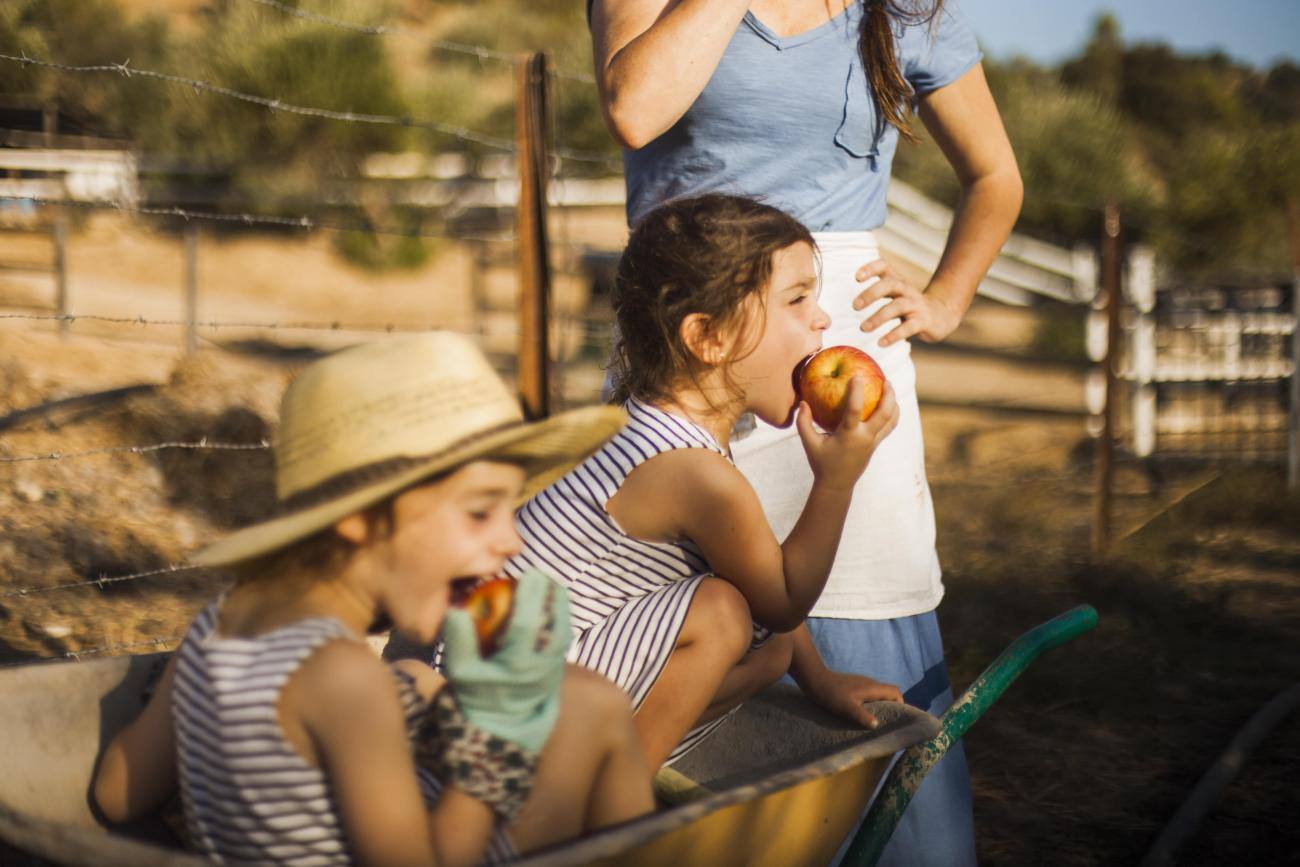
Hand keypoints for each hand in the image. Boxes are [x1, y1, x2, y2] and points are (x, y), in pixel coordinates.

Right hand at [438, 569, 571, 752]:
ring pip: (563, 631)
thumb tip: (456, 610)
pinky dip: (559, 621)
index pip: (529, 623)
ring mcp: (553, 670)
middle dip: (551, 596)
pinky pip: (563, 641)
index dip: (531, 596)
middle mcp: (541, 666)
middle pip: (554, 623)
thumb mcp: (460, 673)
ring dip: (559, 607)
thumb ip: (458, 641)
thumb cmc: (476, 699)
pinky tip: (551, 609)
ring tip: (549, 587)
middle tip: (541, 575)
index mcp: (518, 664)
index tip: (530, 574)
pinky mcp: (557, 673)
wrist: (500, 733)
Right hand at [796, 378, 898, 489]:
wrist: (837, 484)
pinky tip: (889, 404)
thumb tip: (803, 402)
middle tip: (885, 380)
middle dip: (888, 395)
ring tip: (889, 388)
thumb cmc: (821, 462)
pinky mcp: (876, 445)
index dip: (856, 391)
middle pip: (883, 414)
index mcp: (848, 435)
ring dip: (893, 403)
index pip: (854, 410)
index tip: (857, 375)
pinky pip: (889, 427)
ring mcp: (873, 442)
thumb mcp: (809, 443)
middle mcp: (864, 438)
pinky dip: (892, 414)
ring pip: (891, 420)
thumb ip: (803, 423)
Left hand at [807, 670, 903, 729]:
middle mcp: (870, 684)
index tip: (897, 719)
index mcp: (872, 687)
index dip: (901, 704)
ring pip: (877, 696)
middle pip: (888, 694)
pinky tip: (861, 716)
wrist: (814, 679)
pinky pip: (867, 696)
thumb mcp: (847, 707)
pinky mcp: (853, 687)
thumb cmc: (831, 694)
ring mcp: (861, 684)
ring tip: (875, 724)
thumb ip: (862, 716)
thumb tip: (877, 725)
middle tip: (887, 725)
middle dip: (891, 708)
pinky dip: (869, 706)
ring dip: (879, 708)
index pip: (895, 692)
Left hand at [852, 259, 961, 346]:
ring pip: (897, 306)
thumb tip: (849, 302)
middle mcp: (906, 290)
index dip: (871, 268)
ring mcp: (916, 305)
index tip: (857, 277)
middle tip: (854, 306)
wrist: (941, 315)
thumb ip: (877, 292)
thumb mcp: (894, 294)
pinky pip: (908, 328)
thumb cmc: (909, 306)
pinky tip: (881, 342)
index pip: (884, 266)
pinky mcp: (923, 321)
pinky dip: (893, 335)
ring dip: (878, 317)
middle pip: (890, 284)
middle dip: (871, 293)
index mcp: (897, 281)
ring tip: (863, 328)